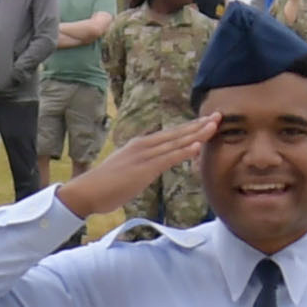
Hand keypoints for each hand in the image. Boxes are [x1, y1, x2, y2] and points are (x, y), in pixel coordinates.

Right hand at [62, 112, 214, 217]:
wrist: (88, 190)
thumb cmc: (105, 184)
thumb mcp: (127, 168)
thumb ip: (142, 163)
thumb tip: (153, 164)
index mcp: (141, 145)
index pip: (170, 134)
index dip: (190, 127)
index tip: (207, 121)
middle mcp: (144, 145)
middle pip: (177, 133)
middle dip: (199, 125)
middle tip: (219, 116)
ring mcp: (144, 155)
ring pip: (176, 143)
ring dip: (197, 134)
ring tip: (214, 126)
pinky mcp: (144, 168)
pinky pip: (168, 158)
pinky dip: (184, 151)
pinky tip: (197, 146)